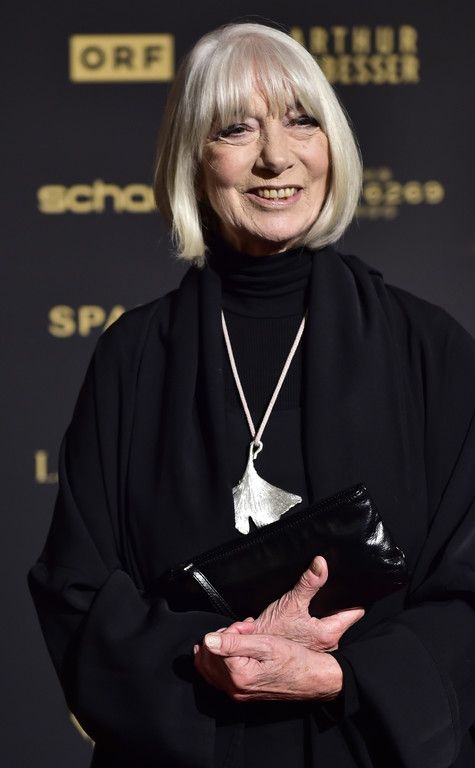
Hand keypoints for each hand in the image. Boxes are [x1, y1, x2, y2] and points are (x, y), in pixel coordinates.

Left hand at [194, 630, 342, 701]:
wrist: (314, 679)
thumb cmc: (295, 660)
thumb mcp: (266, 644)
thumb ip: (234, 642)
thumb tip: (208, 640)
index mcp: (239, 676)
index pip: (215, 646)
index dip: (230, 629)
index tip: (247, 626)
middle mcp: (235, 689)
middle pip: (208, 657)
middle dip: (223, 637)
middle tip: (244, 630)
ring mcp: (238, 694)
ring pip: (209, 668)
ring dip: (221, 648)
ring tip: (241, 638)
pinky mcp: (242, 694)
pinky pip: (218, 677)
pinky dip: (221, 660)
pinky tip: (233, 650)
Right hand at [227, 556, 363, 651]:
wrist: (252, 650)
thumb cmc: (272, 631)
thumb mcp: (291, 602)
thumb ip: (309, 582)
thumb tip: (321, 563)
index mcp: (330, 633)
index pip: (355, 612)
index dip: (353, 598)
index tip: (350, 586)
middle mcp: (330, 646)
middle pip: (343, 619)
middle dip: (337, 606)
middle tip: (330, 592)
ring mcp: (320, 650)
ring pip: (331, 626)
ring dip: (325, 615)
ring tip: (316, 604)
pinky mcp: (310, 650)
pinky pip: (320, 633)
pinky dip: (315, 624)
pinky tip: (306, 617)